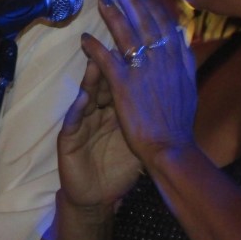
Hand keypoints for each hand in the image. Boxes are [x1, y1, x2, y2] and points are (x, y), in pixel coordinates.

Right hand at [56, 56, 142, 210]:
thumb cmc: (118, 165)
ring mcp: (81, 123)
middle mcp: (95, 111)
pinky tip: (83, 98)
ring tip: (93, 62)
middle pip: (101, 83)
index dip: (128, 64)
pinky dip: (78, 109)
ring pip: (85, 96)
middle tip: (116, 45)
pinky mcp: (68, 140)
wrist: (97, 194)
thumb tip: (172, 92)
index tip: (141, 48)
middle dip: (107, 62)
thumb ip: (147, 114)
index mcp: (112, 109)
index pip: (120, 81)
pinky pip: (73, 121)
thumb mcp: (136, 137)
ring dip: (89, 79)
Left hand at [82, 0, 198, 167]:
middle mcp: (163, 61)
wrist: (171, 148)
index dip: (154, 4)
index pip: (166, 24)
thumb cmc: (178, 122)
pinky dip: (95, 48)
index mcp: (179, 61)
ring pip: (127, 35)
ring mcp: (144, 72)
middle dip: (133, 0)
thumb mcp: (189, 86)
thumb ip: (183, 60)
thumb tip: (179, 36)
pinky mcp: (125, 86)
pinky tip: (84, 39)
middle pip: (146, 22)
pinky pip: (107, 60)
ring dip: (113, 15)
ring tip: (102, 0)